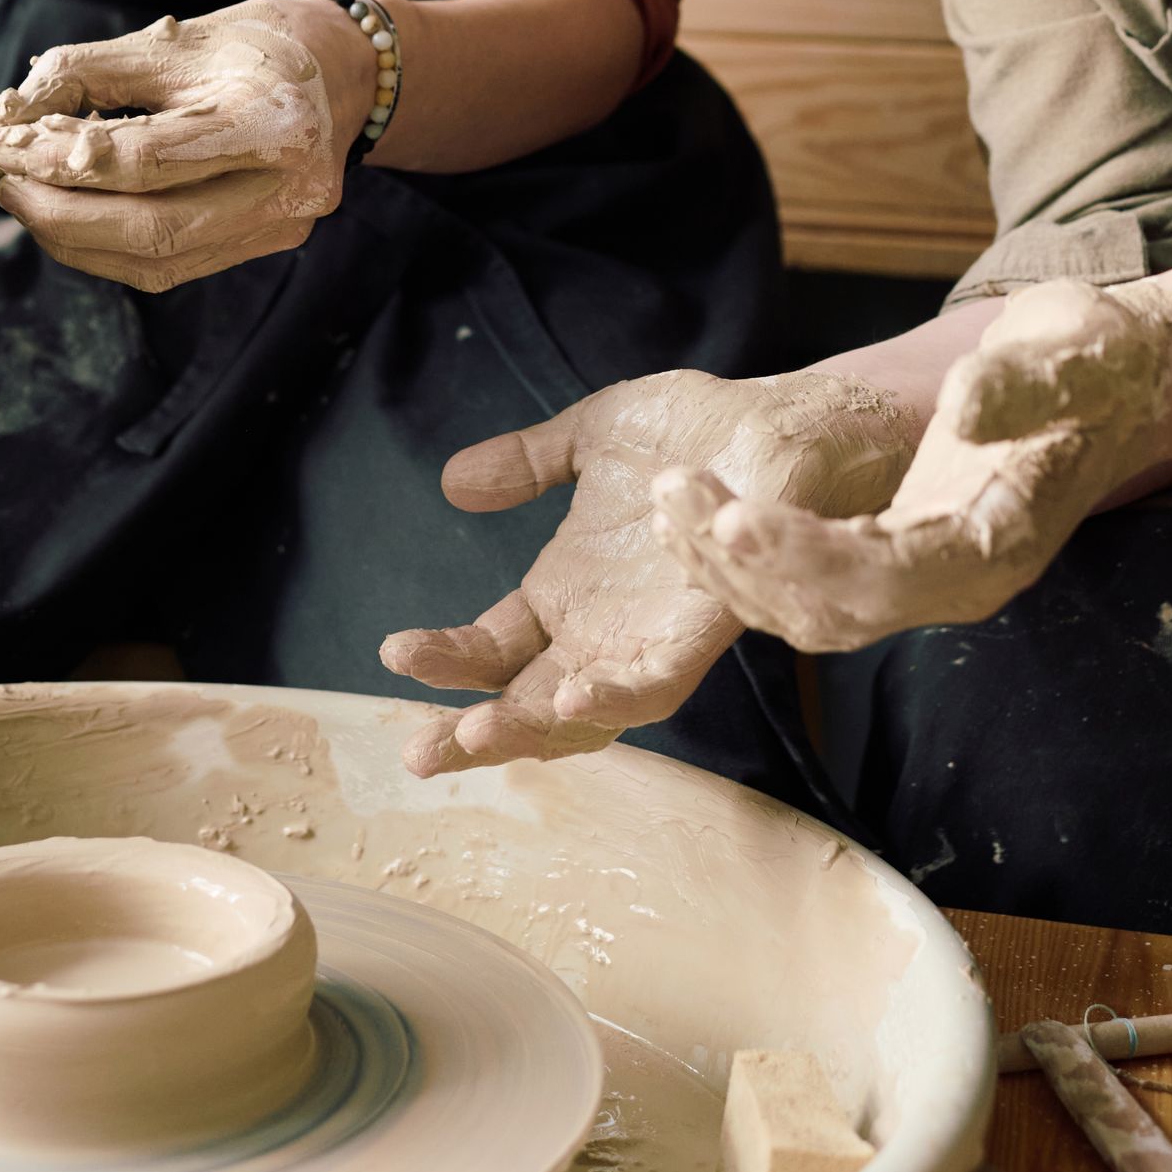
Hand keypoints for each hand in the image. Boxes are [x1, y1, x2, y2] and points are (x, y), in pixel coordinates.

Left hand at [0, 0, 368, 291]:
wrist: (342, 71)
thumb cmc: (259, 43)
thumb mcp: (178, 39)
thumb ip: (92, 73)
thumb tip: (14, 116)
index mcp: (275, 122)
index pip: (148, 160)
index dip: (65, 159)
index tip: (9, 145)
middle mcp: (292, 188)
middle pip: (153, 229)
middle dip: (62, 215)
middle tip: (7, 187)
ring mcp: (283, 226)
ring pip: (158, 261)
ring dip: (78, 241)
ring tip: (30, 204)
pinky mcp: (267, 243)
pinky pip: (174, 264)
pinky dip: (111, 249)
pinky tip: (74, 220)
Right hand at [378, 367, 918, 777]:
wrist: (776, 420)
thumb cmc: (695, 430)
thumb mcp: (592, 438)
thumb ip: (527, 463)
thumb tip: (452, 482)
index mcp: (568, 593)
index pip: (492, 649)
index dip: (446, 661)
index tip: (395, 653)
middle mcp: (603, 631)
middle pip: (524, 703)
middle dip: (470, 733)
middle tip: (418, 751)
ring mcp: (651, 640)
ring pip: (582, 714)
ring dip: (529, 729)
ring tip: (476, 733)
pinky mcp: (701, 634)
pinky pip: (656, 685)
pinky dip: (614, 696)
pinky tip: (573, 693)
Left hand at [652, 281, 1171, 651]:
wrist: (1115, 383)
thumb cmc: (1098, 366)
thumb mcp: (1077, 353)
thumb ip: (1022, 384)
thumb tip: (964, 405)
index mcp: (997, 544)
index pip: (889, 576)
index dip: (808, 557)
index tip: (737, 520)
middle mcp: (954, 581)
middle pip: (833, 608)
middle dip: (742, 564)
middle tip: (671, 497)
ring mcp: (923, 577)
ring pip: (807, 609)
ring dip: (728, 567)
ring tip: (666, 503)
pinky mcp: (895, 554)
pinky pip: (807, 584)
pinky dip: (744, 560)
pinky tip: (695, 514)